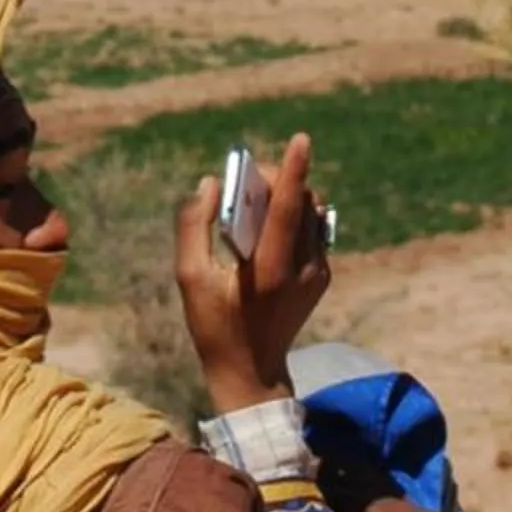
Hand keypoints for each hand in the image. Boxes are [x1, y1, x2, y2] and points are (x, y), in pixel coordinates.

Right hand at [174, 132, 331, 416]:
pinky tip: (267, 231)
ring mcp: (316, 273)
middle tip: (245, 182)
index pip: (288, 210)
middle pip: (301, 202)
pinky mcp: (321, 277)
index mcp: (269, 271)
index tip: (301, 139)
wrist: (252, 372)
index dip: (293, 172)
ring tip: (254, 206)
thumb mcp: (190, 279)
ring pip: (311, 212)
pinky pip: (312, 229)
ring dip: (286, 195)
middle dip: (277, 179)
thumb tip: (210, 183)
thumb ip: (194, 227)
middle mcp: (302, 269)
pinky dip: (292, 216)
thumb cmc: (214, 326)